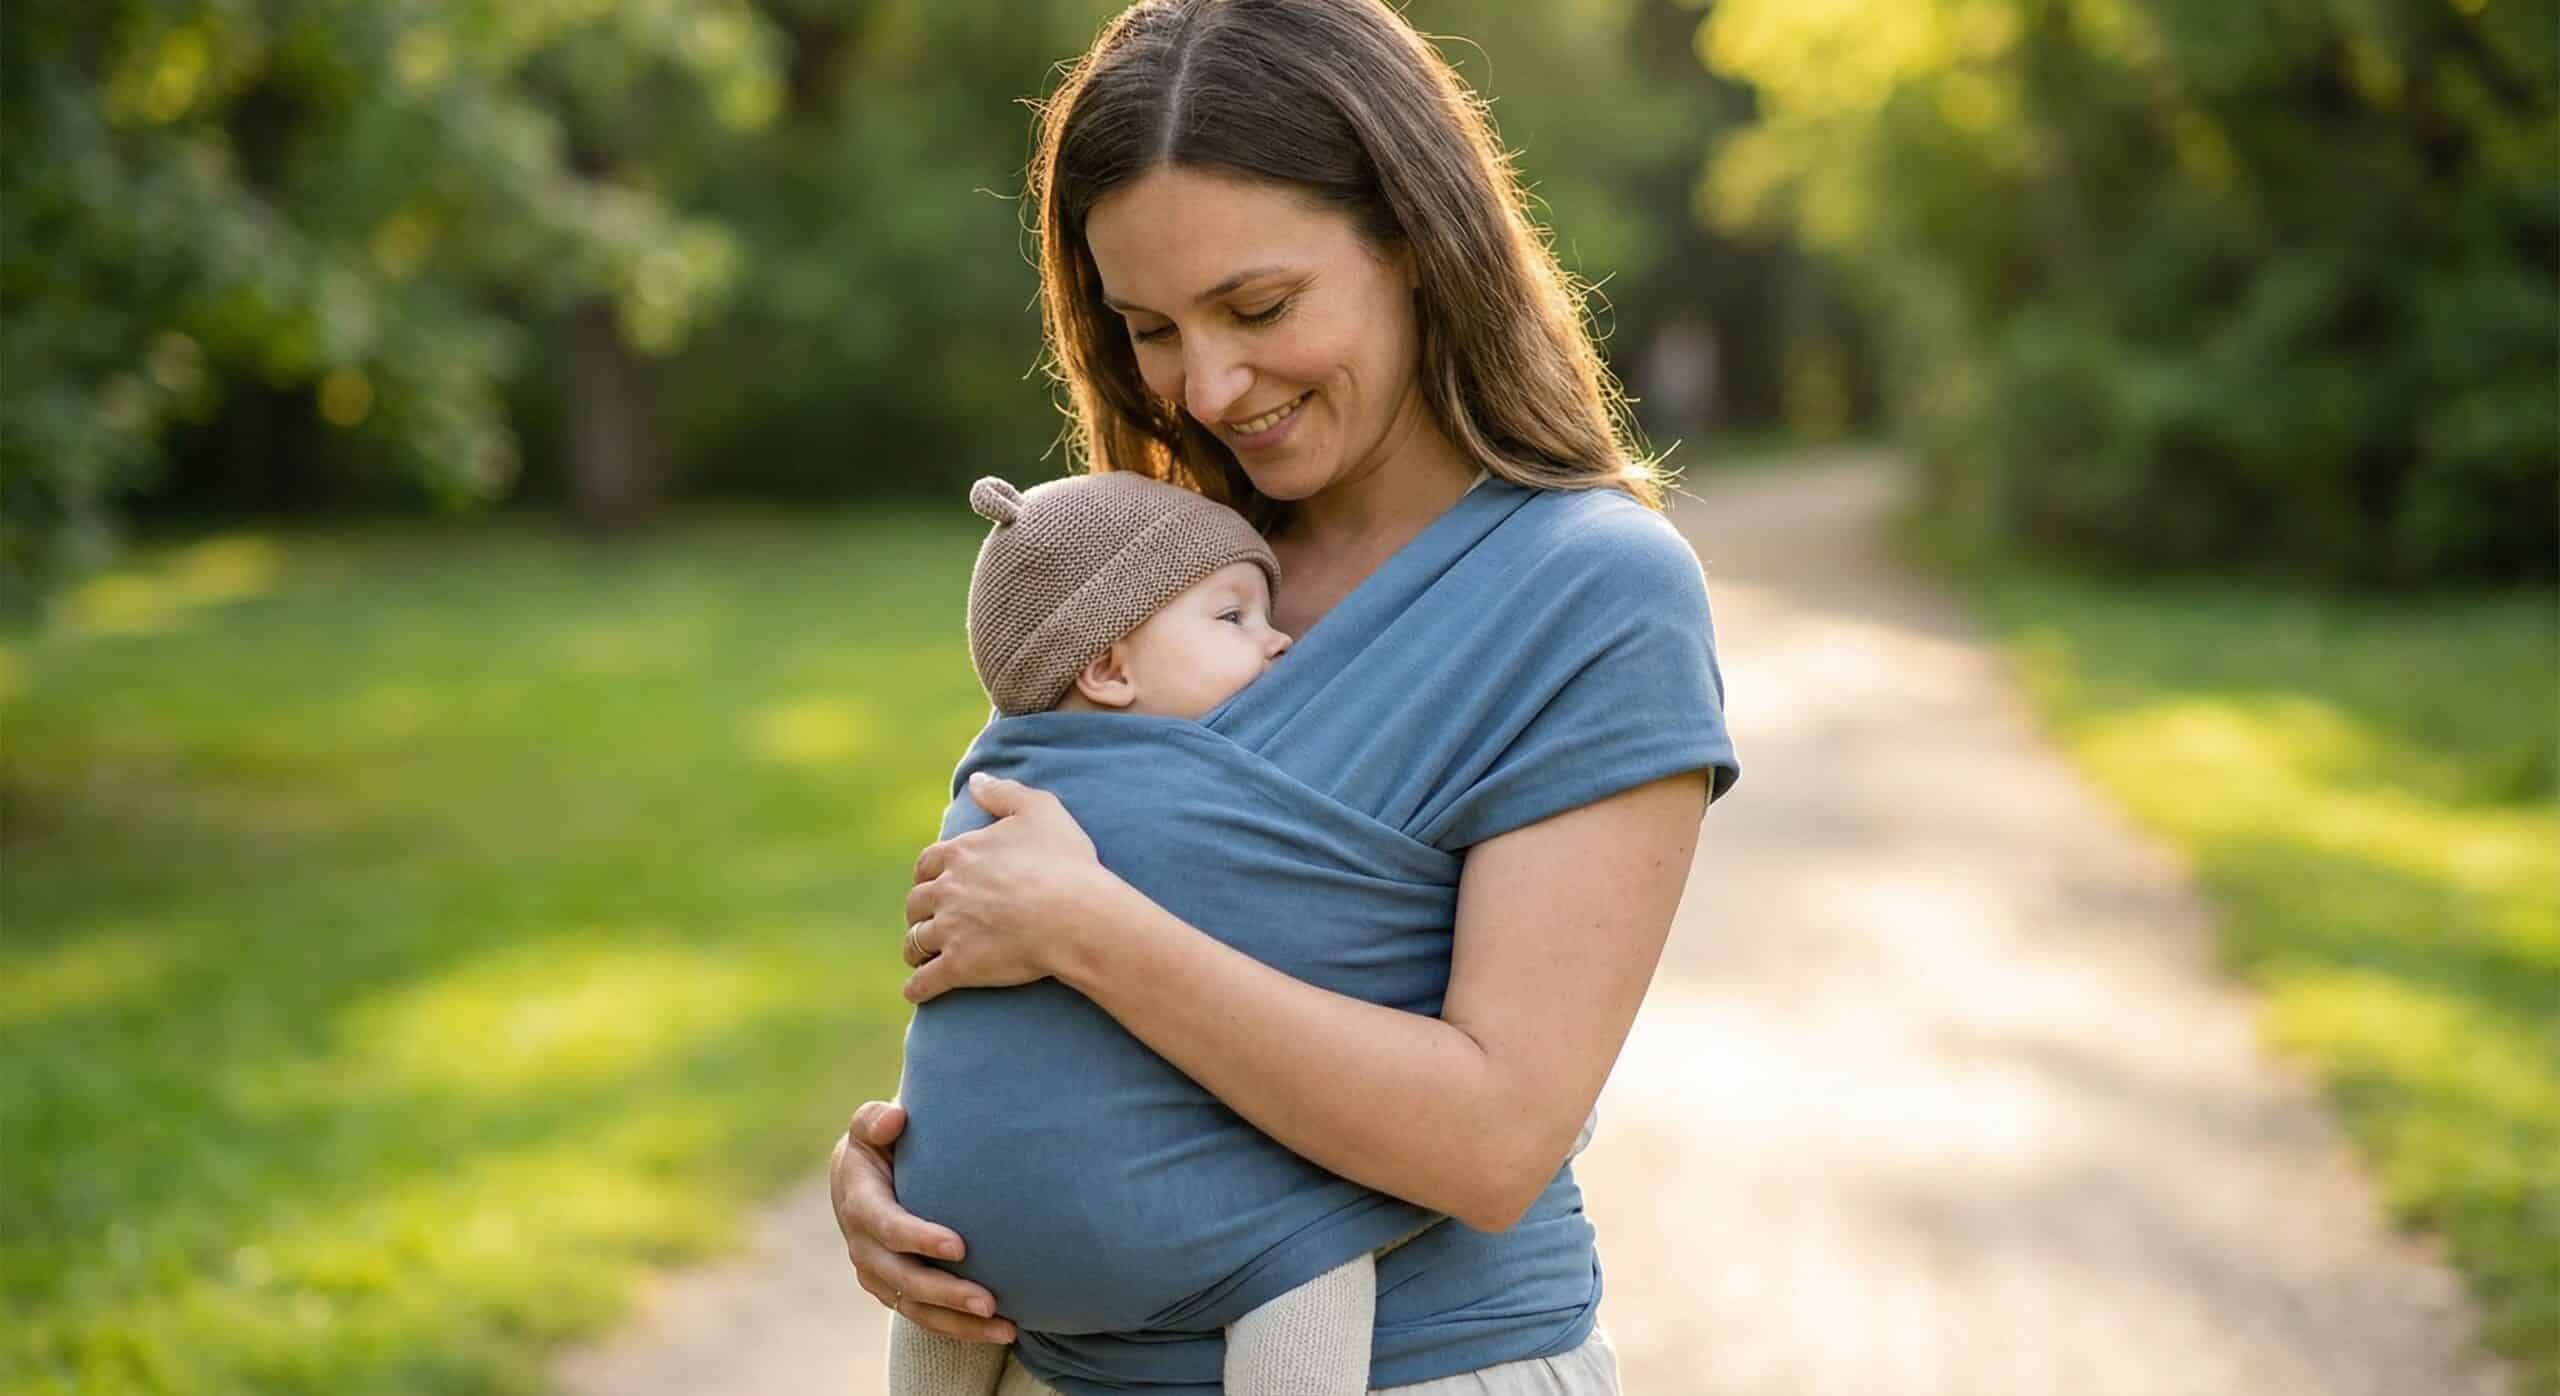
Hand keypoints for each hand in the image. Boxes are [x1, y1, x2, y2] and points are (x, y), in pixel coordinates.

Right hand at [830, 1101, 1013, 1342]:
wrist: (861, 1179)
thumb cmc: (879, 1144)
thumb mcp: (870, 1126)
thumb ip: (875, 1120)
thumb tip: (895, 1119)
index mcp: (859, 1204)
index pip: (887, 1227)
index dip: (919, 1239)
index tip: (960, 1247)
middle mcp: (864, 1247)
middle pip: (904, 1279)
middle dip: (946, 1293)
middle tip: (988, 1301)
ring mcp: (878, 1275)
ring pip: (917, 1308)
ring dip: (959, 1323)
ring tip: (1005, 1326)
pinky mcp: (895, 1292)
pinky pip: (926, 1318)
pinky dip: (961, 1329)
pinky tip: (1003, 1331)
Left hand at [902, 773, 1115, 1003]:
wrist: (1074, 914)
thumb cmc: (1063, 863)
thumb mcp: (1039, 810)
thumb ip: (1003, 792)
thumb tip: (976, 780)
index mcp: (960, 854)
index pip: (927, 864)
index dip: (928, 874)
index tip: (931, 881)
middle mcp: (946, 891)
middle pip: (916, 903)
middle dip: (918, 912)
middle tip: (927, 921)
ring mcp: (950, 930)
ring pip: (915, 942)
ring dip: (914, 949)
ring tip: (918, 957)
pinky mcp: (959, 966)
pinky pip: (925, 981)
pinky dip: (916, 988)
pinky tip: (915, 992)